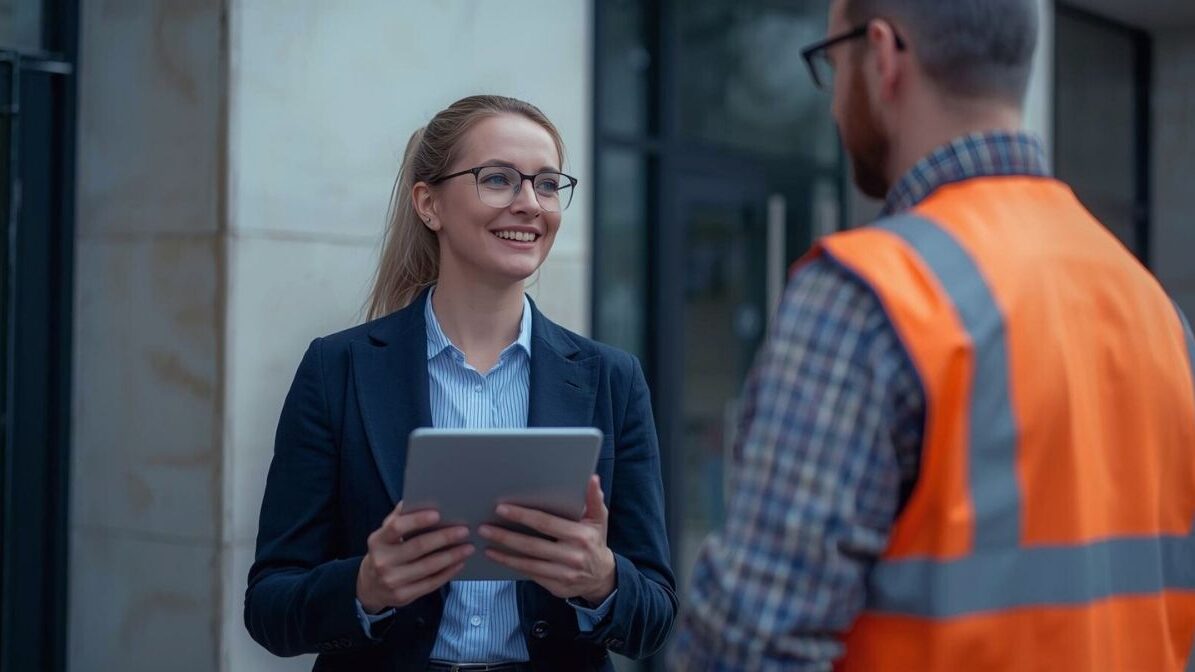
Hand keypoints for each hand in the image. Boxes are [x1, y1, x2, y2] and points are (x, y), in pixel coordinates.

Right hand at [356, 502, 473, 612]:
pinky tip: (459, 563)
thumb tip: (418, 497)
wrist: (370, 587)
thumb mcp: (385, 534)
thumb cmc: (385, 552)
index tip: (438, 514)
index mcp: (378, 540)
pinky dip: (448, 573)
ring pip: (428, 567)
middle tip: (464, 531)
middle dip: (444, 538)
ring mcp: (392, 581)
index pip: (397, 527)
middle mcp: (382, 561)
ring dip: (452, 556)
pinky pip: (431, 583)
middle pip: (418, 547)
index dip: (417, 520)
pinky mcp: (403, 596)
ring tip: (468, 547)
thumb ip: (399, 518)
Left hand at [479, 475, 615, 604]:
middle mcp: (571, 555)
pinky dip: (513, 566)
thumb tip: (592, 478)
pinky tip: (499, 558)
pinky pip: (530, 575)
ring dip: (504, 554)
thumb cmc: (595, 542)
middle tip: (484, 528)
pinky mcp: (555, 586)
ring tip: (486, 544)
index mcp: (580, 535)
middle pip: (531, 545)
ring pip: (527, 563)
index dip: (522, 516)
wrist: (601, 577)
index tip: (502, 509)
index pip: (545, 523)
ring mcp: (563, 573)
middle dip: (505, 536)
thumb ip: (594, 499)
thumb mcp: (599, 519)